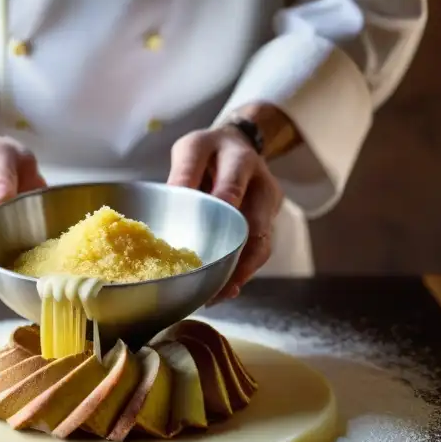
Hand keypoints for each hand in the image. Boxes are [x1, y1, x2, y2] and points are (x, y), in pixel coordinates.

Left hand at [167, 125, 283, 300]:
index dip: (220, 211)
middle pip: (255, 224)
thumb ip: (183, 175)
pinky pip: (259, 252)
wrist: (239, 145)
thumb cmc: (210, 152)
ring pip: (262, 245)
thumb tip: (170, 205)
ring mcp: (270, 206)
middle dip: (233, 256)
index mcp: (239, 160)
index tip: (204, 240)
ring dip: (240, 272)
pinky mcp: (270, 223)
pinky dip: (242, 272)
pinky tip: (225, 290)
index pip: (232, 185)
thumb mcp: (192, 150)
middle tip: (210, 281)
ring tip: (217, 296)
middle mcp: (261, 183)